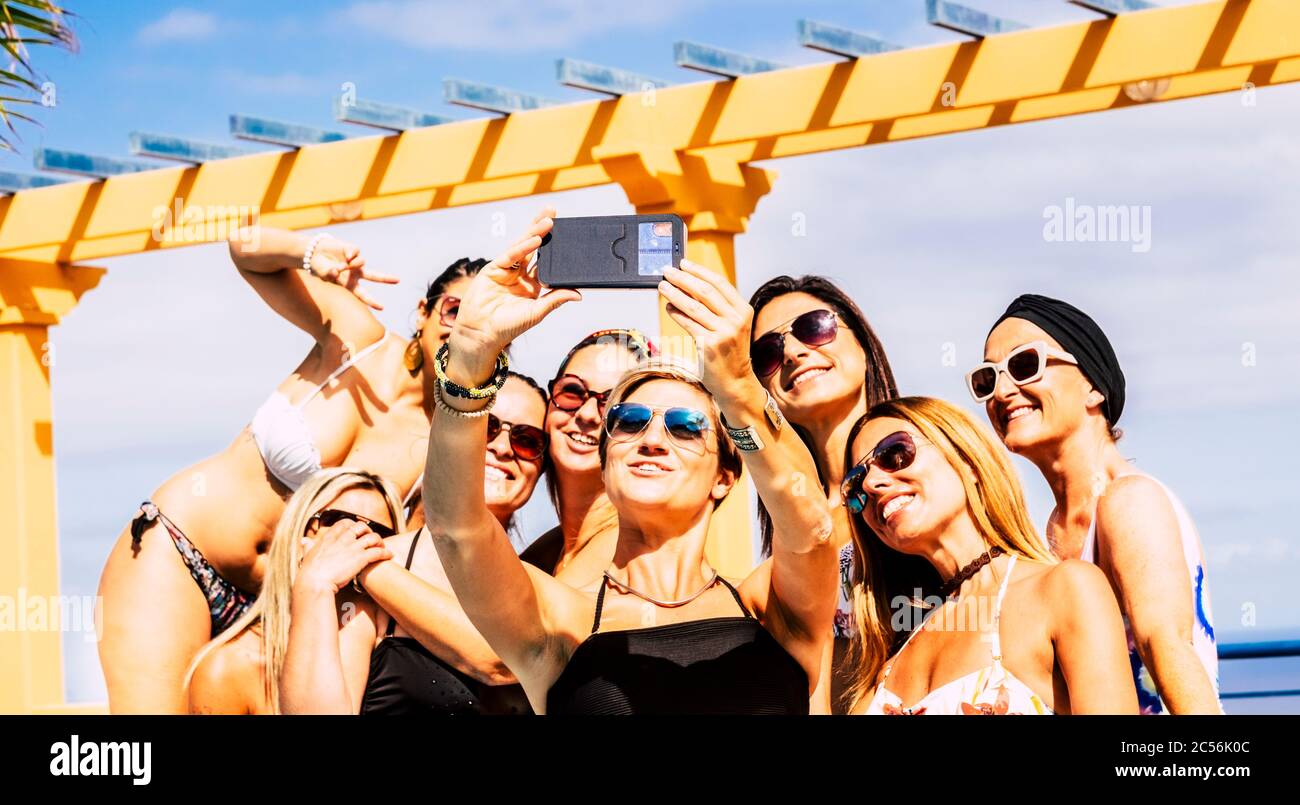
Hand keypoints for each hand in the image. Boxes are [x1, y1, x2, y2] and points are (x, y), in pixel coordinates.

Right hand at [295, 519, 392, 595]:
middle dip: (369, 531)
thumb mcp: (308, 554)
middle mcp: (343, 539)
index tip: (356, 532)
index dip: (353, 525)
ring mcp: (353, 548)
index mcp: (330, 537)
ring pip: (373, 537)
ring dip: (380, 541)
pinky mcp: (361, 558)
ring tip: (383, 547)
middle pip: (361, 526)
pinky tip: (389, 555)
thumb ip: (308, 546)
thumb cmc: (310, 572)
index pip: (345, 523)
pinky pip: (378, 552)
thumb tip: (304, 541)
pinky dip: (386, 553)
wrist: (315, 582)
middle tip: (371, 539)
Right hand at [307, 234, 398, 310]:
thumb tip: (337, 270)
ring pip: (362, 262)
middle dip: (385, 278)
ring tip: (341, 266)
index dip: (371, 301)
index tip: (382, 308)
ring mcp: (354, 261)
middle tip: (398, 280)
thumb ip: (330, 274)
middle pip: (374, 276)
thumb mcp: (323, 274)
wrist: (313, 253)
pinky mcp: (352, 250)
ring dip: (352, 265)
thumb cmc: (319, 267)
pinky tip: (344, 255)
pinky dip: (350, 255)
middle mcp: (355, 273)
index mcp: (349, 284)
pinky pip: (356, 252)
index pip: (362, 295)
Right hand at [447, 207, 580, 381]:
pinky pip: (510, 256)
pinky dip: (522, 248)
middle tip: (554, 212)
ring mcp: (506, 270)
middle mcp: (519, 274)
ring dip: (534, 232)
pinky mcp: (493, 269)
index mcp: (532, 284)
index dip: (553, 246)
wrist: (483, 333)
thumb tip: (579, 294)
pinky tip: (535, 240)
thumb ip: (556, 299)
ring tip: (549, 220)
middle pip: (533, 247)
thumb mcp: (537, 312)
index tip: (566, 233)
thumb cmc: (509, 326)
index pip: (545, 260)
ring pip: (522, 247)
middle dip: (543, 229)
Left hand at [659, 259, 756, 402]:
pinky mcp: (708, 345)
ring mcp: (723, 333)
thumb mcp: (732, 326)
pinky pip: (688, 323)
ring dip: (674, 293)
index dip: (699, 271)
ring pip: (693, 306)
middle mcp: (735, 320)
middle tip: (667, 271)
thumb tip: (689, 285)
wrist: (735, 382)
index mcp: (743, 310)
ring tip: (662, 286)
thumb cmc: (730, 351)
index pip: (720, 283)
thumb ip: (717, 307)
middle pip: (705, 291)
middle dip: (683, 278)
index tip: (684, 263)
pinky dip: (675, 313)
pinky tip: (668, 306)